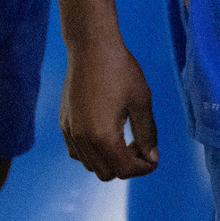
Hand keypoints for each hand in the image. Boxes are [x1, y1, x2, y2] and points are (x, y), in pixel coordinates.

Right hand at [60, 34, 158, 179]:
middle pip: (107, 173)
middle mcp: (82, 140)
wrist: (91, 47)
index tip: (155, 159)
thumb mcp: (141, 101)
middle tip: (142, 148)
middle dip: (128, 166)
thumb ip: (147, 133)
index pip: (125, 169)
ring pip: (91, 166)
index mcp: (103, 137)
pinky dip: (94, 154)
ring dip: (111, 161)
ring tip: (127, 141)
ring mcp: (70, 133)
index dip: (144, 168)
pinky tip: (108, 136)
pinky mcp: (64, 124)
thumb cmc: (120, 70)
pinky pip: (78, 153)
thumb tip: (152, 157)